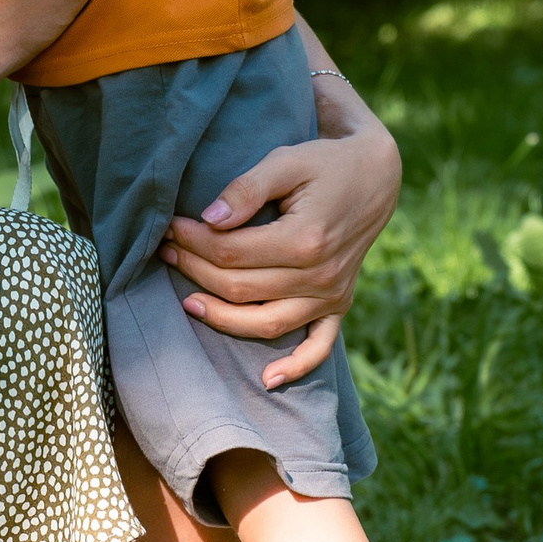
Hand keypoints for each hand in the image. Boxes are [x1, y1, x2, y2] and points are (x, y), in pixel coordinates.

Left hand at [160, 83, 401, 388]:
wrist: (374, 176)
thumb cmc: (324, 164)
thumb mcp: (285, 161)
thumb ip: (246, 189)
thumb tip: (208, 220)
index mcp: (306, 239)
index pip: (232, 253)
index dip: (194, 241)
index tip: (170, 226)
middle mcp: (321, 275)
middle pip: (241, 288)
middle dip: (196, 270)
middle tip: (168, 250)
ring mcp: (332, 295)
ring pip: (265, 323)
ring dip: (221, 316)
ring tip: (186, 301)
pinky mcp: (339, 305)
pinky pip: (319, 346)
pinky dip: (295, 367)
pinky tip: (267, 379)